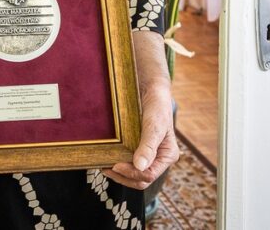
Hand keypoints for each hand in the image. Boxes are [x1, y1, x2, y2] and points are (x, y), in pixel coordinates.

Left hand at [102, 31, 179, 189]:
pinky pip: (126, 163)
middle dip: (122, 176)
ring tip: (102, 164)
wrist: (149, 89)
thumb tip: (139, 166)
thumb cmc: (156, 104)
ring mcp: (146, 155)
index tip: (115, 165)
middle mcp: (157, 158)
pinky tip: (105, 158)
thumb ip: (149, 145)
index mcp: (167, 156)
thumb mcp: (154, 123)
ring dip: (117, 173)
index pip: (148, 175)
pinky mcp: (136, 149)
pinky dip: (116, 164)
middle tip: (105, 167)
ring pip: (132, 174)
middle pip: (139, 179)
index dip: (131, 173)